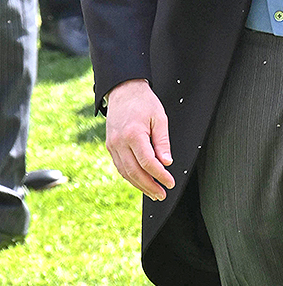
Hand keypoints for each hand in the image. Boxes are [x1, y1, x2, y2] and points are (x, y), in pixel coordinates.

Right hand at [106, 79, 174, 200]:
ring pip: (125, 172)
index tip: (170, 182)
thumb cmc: (144, 103)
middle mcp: (119, 142)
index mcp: (133, 134)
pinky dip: (130, 177)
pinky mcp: (110, 146)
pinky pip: (120, 166)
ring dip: (140, 185)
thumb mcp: (160, 118)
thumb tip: (167, 163)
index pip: (148, 162)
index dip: (160, 176)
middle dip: (150, 186)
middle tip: (162, 195)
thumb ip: (163, 142)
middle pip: (134, 172)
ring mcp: (112, 145)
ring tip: (154, 193)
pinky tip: (141, 182)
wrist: (123, 91)